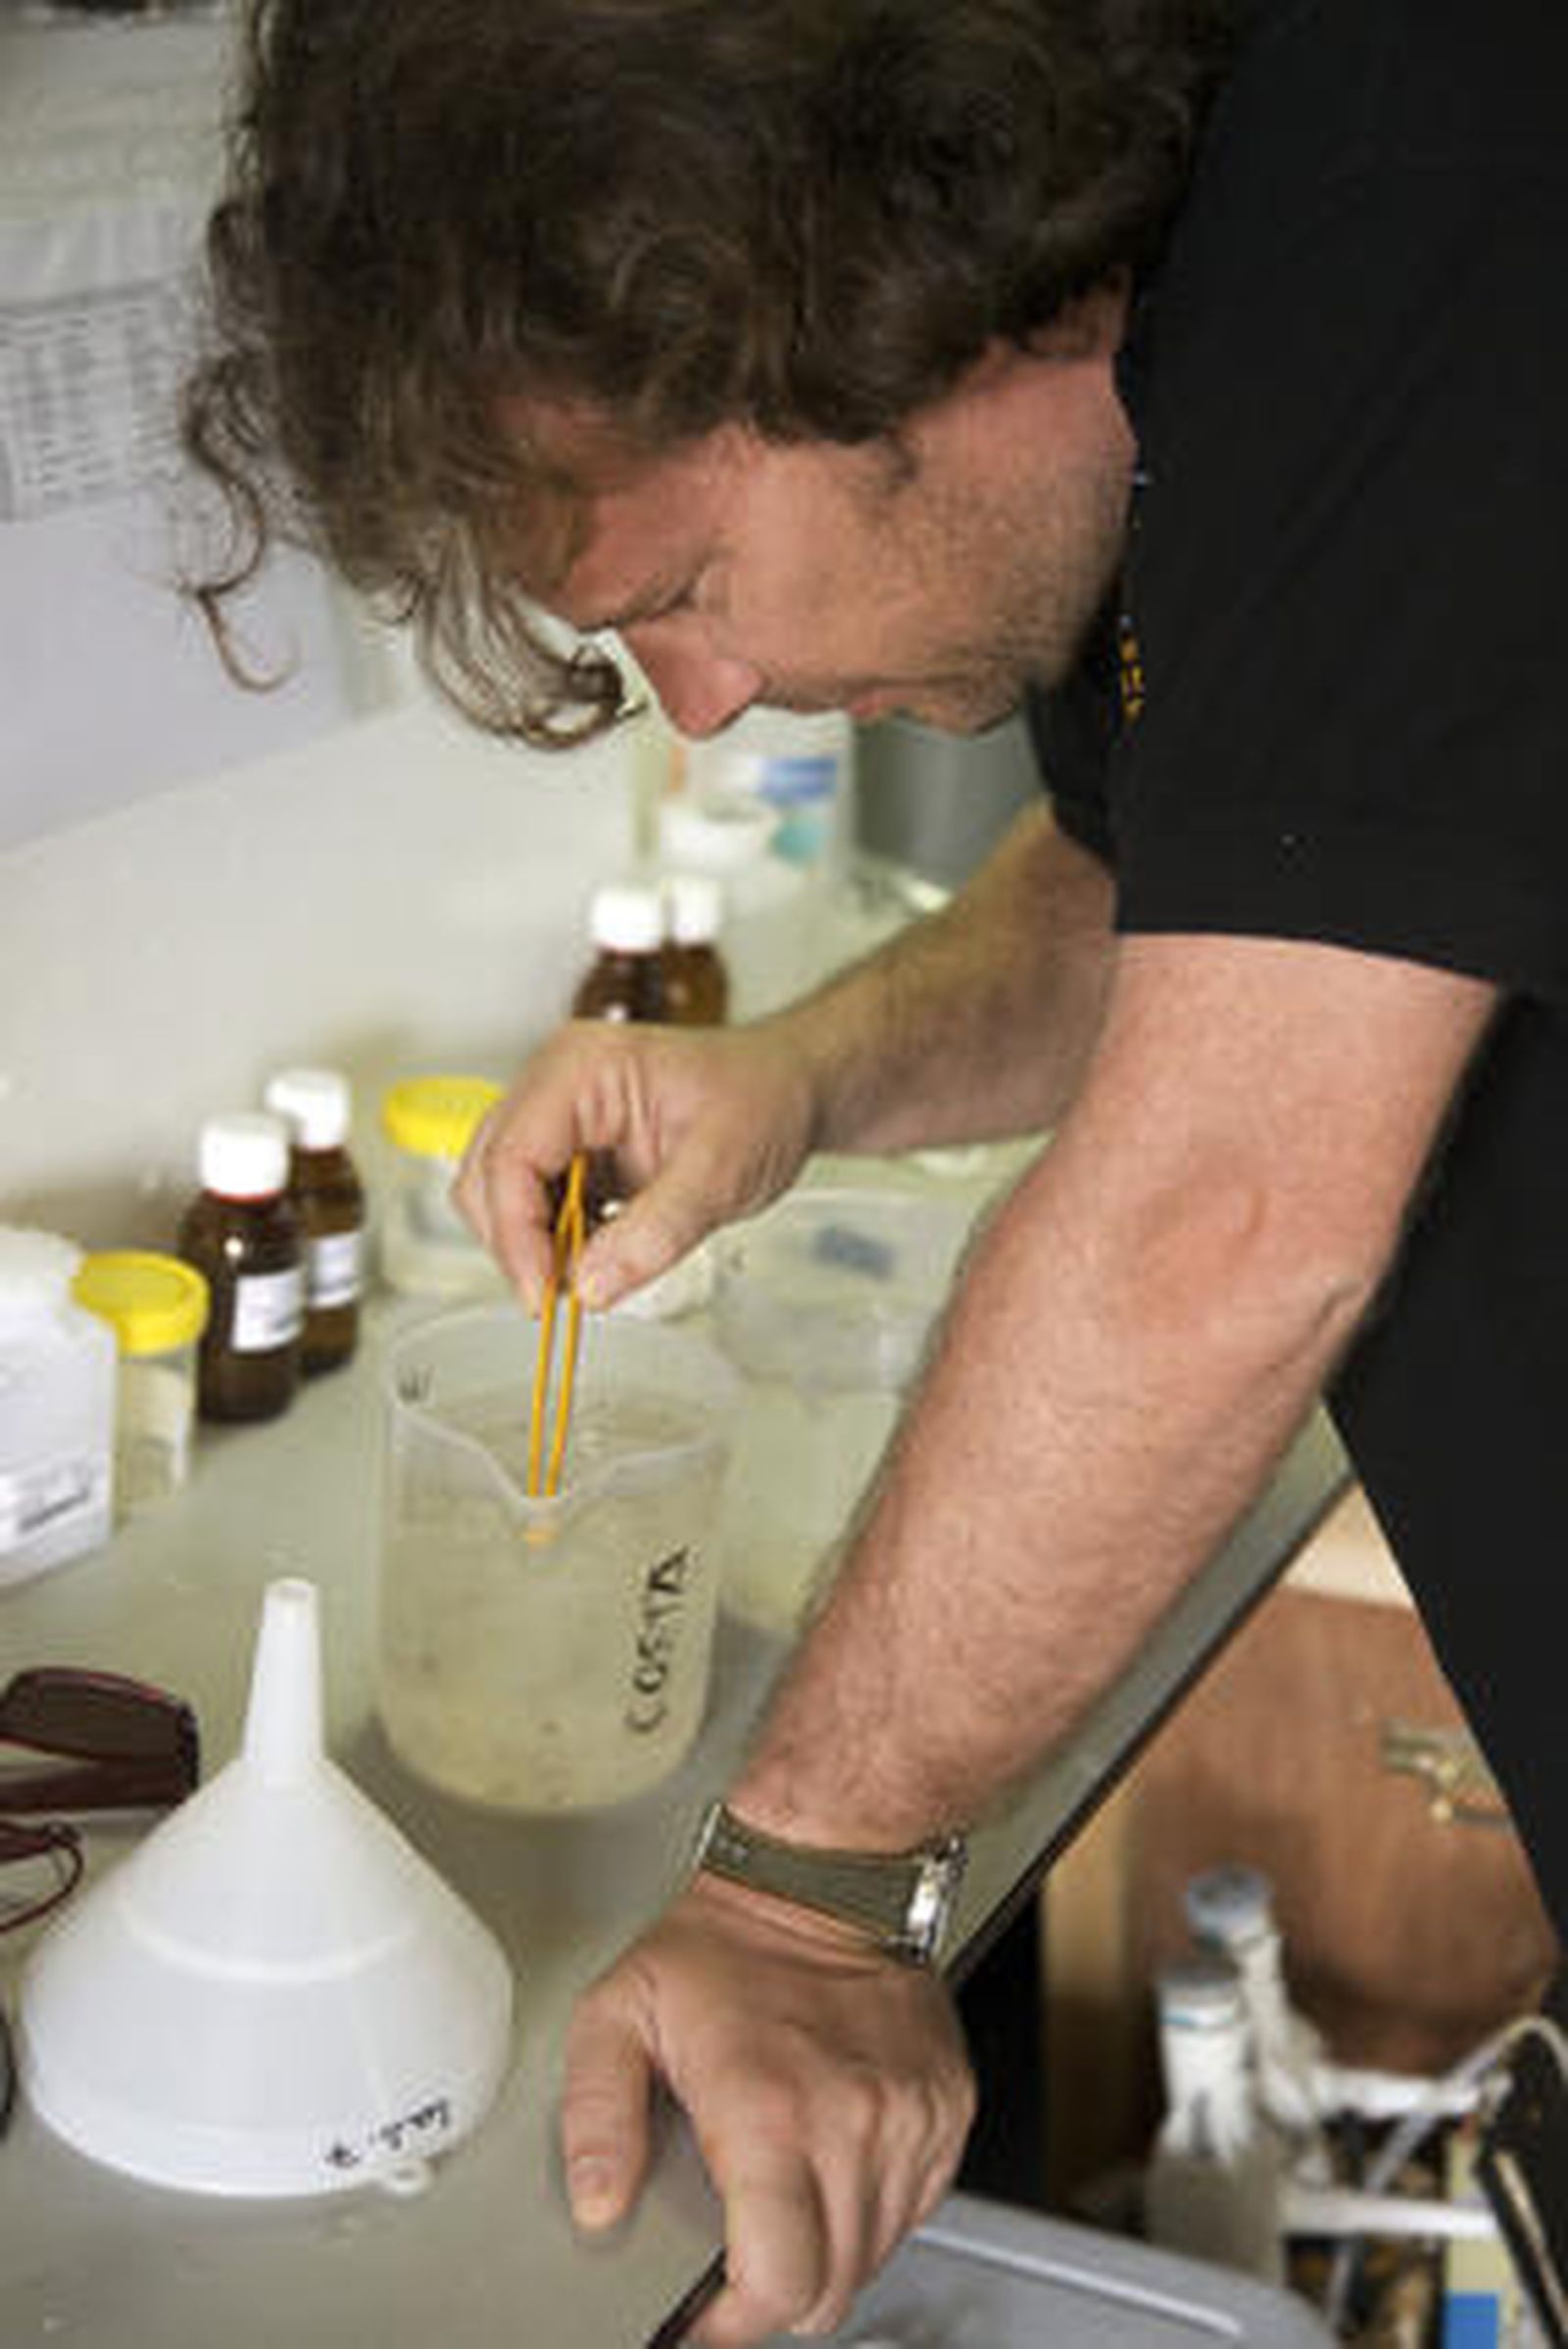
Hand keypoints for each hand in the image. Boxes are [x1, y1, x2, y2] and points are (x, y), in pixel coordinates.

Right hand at [454, 1020, 816, 1310]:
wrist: (789, 1091)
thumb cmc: (762, 1101)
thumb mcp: (722, 1171)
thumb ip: (656, 1232)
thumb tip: (590, 1286)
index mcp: (582, 1068)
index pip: (510, 1154)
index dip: (515, 1233)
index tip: (543, 1293)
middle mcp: (556, 1086)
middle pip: (488, 1175)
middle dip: (517, 1243)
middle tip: (564, 1295)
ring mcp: (559, 1117)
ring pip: (500, 1194)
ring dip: (533, 1245)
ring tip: (592, 1272)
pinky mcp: (571, 1150)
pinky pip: (534, 1204)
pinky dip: (554, 1241)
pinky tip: (599, 1255)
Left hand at [561, 1876, 975, 2345]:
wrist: (824, 1873)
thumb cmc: (724, 1943)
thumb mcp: (617, 2014)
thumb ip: (593, 2120)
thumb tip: (598, 2205)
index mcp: (769, 2111)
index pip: (781, 2284)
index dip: (736, 2324)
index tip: (707, 2320)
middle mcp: (854, 2120)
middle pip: (834, 2289)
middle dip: (779, 2294)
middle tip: (738, 2262)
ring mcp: (912, 2116)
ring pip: (877, 2254)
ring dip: (828, 2250)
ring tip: (783, 2195)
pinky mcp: (948, 2107)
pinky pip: (916, 2205)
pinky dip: (873, 2207)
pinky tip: (831, 2162)